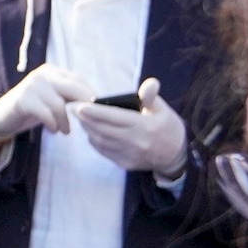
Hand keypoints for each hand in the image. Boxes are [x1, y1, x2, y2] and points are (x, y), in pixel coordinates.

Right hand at [0, 63, 95, 139]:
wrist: (3, 115)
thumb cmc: (34, 108)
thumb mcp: (53, 98)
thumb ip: (70, 96)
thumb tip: (98, 105)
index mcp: (52, 71)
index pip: (78, 80)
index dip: (90, 95)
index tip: (99, 110)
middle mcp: (43, 74)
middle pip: (73, 89)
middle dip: (84, 107)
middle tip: (90, 121)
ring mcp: (32, 85)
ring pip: (59, 104)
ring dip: (66, 121)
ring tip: (66, 131)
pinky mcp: (23, 99)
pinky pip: (46, 113)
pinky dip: (53, 124)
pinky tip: (54, 130)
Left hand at [69, 78, 187, 177]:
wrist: (175, 155)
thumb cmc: (167, 126)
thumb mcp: (162, 109)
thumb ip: (151, 97)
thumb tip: (150, 84)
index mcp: (145, 126)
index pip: (114, 117)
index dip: (94, 112)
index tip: (78, 105)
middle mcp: (136, 142)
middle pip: (103, 129)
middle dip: (85, 119)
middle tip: (72, 108)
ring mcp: (129, 155)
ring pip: (101, 141)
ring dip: (88, 129)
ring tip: (81, 118)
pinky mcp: (125, 164)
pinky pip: (104, 151)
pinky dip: (95, 140)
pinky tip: (91, 131)